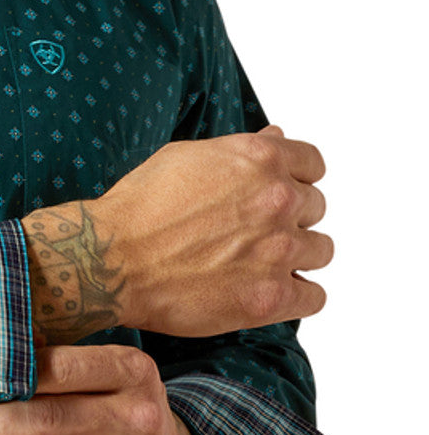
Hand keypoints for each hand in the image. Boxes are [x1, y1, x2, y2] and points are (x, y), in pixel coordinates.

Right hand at [22, 126, 332, 341]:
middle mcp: (278, 200)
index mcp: (259, 159)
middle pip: (316, 207)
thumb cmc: (141, 206)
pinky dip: (296, 294)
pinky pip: (314, 297)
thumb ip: (241, 150)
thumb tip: (277, 137)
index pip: (312, 164)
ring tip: (258, 261)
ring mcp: (280, 249)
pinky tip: (267, 289)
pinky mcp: (273, 297)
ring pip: (321, 250)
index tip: (281, 192)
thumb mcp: (187, 156)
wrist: (114, 258)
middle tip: (253, 230)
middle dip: (290, 217)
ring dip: (295, 255)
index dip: (296, 178)